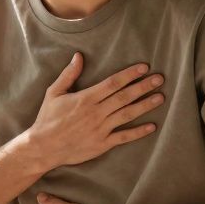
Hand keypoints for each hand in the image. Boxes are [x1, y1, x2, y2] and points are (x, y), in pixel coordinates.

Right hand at [26, 53, 164, 169]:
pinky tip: (152, 126)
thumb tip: (78, 56)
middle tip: (159, 79)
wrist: (43, 147)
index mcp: (85, 99)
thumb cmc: (47, 119)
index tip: (144, 68)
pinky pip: (123, 137)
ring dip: (145, 106)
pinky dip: (138, 132)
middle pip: (124, 97)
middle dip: (143, 87)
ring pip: (127, 115)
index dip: (129, 74)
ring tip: (160, 97)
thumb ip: (68, 75)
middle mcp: (95, 113)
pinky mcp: (101, 145)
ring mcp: (100, 129)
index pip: (112, 83)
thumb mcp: (53, 93)